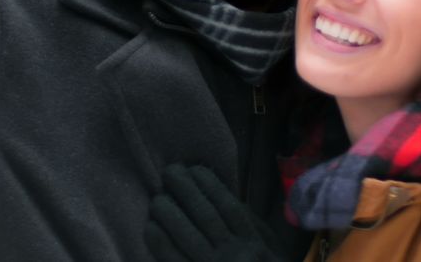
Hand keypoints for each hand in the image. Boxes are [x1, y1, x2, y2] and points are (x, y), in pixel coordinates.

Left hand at [146, 164, 286, 261]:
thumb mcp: (270, 252)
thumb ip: (253, 226)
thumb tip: (224, 196)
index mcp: (255, 245)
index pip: (229, 206)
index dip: (210, 184)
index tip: (195, 169)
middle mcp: (234, 256)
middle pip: (205, 215)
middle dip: (185, 190)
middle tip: (169, 172)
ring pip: (187, 234)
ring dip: (169, 212)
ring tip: (157, 197)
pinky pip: (172, 259)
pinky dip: (160, 241)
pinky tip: (151, 226)